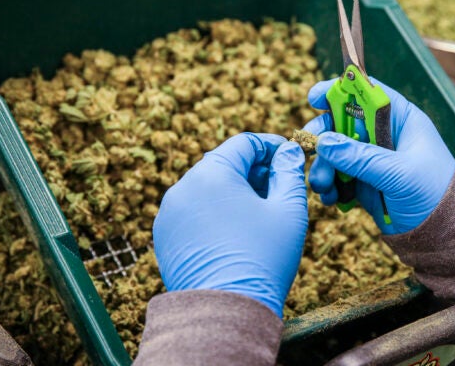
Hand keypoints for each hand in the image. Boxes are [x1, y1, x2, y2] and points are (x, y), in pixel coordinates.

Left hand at [153, 133, 307, 317]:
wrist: (224, 312)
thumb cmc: (262, 258)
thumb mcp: (288, 210)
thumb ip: (290, 172)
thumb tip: (288, 151)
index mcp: (212, 173)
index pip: (245, 142)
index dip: (272, 146)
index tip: (290, 158)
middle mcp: (183, 186)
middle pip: (224, 163)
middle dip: (254, 171)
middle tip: (280, 189)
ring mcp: (169, 213)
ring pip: (207, 188)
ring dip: (233, 193)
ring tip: (259, 215)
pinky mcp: (165, 237)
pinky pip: (193, 213)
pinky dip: (214, 214)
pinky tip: (235, 234)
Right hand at [304, 78, 454, 234]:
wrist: (444, 234)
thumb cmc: (434, 194)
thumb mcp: (399, 173)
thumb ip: (361, 157)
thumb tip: (325, 142)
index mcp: (401, 120)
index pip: (368, 93)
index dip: (340, 90)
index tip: (315, 97)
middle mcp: (385, 136)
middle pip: (344, 122)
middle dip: (323, 135)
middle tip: (308, 146)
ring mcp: (373, 159)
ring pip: (336, 152)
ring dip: (323, 166)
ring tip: (322, 185)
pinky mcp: (365, 182)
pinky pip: (338, 176)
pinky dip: (330, 185)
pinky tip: (330, 197)